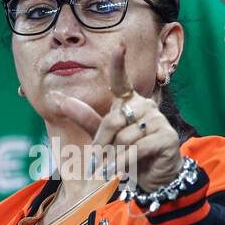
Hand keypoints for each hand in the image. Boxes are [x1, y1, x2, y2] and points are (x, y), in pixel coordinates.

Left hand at [50, 42, 182, 191]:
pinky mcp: (166, 137)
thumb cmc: (127, 153)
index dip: (119, 64)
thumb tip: (58, 98)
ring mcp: (157, 120)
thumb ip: (84, 117)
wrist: (153, 177)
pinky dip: (123, 163)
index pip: (122, 81)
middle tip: (98, 162)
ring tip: (111, 169)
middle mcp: (145, 106)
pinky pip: (137, 148)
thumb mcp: (103, 136)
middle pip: (113, 120)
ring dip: (113, 157)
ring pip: (124, 137)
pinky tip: (118, 172)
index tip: (119, 46)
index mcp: (129, 102)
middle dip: (102, 144)